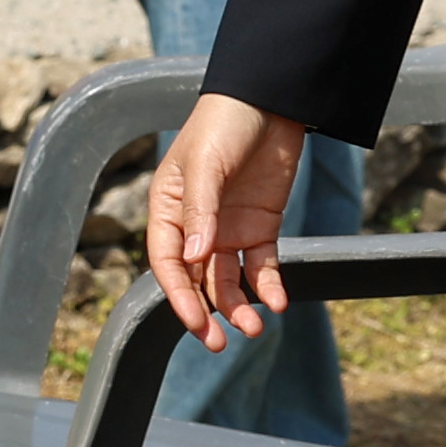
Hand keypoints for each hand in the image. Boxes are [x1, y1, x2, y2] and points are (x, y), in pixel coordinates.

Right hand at [147, 92, 307, 345]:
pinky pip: (262, 266)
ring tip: (255, 330)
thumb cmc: (223, 124)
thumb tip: (193, 257)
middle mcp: (196, 225)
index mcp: (169, 208)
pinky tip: (278, 302)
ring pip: (230, 279)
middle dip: (207, 312)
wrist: (271, 102)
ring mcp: (229, 228)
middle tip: (217, 344)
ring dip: (239, 306)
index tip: (195, 322)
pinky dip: (269, 286)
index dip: (178, 294)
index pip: (167, 261)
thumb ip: (200, 210)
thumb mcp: (206, 163)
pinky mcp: (260, 227)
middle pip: (197, 279)